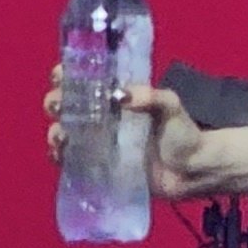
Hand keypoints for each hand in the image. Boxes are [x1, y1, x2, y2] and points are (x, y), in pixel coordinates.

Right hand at [45, 66, 208, 199]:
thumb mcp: (171, 107)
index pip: (85, 81)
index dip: (68, 75)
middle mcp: (102, 118)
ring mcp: (98, 143)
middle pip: (67, 105)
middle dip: (56, 102)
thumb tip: (121, 95)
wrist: (191, 171)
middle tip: (59, 105)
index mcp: (117, 98)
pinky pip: (71, 161)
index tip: (61, 75)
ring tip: (62, 135)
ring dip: (55, 131)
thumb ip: (152, 96)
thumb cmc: (182, 133)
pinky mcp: (98, 167)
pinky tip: (61, 154)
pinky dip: (60, 157)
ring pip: (64, 132)